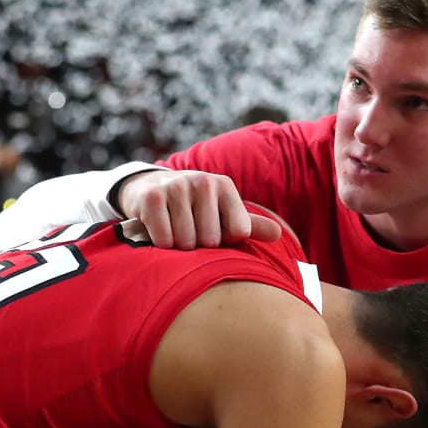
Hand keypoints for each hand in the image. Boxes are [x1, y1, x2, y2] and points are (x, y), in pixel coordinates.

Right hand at [116, 168, 281, 249]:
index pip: (238, 232)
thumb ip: (251, 226)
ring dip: (179, 246)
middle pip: (210, 241)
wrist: (149, 189)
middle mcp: (203, 180)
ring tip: (175, 229)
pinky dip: (161, 242)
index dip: (224, 241)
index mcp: (224, 185)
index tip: (214, 230)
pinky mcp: (151, 197)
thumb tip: (279, 234)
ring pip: (186, 242)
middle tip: (189, 230)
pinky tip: (159, 229)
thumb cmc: (195, 210)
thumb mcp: (223, 214)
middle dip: (199, 246)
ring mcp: (176, 187)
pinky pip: (164, 240)